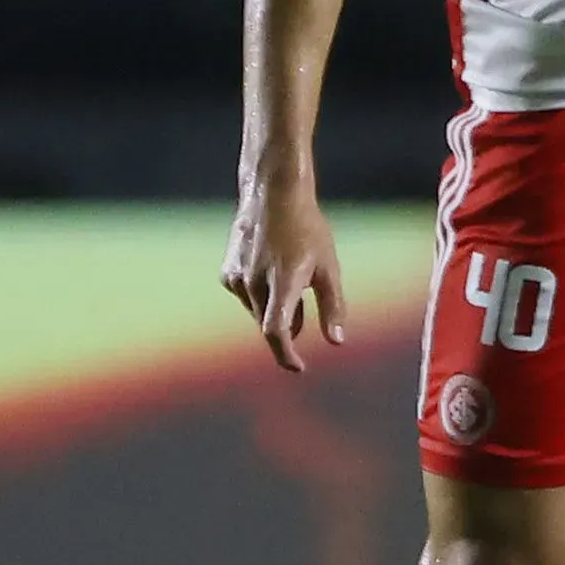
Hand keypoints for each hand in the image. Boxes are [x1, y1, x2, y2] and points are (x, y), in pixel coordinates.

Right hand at [222, 180, 346, 371]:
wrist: (272, 197)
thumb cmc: (308, 231)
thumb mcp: (329, 268)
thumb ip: (332, 307)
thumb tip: (337, 342)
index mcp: (283, 280)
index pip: (277, 329)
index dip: (286, 354)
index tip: (298, 367)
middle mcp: (255, 281)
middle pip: (270, 324)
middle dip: (287, 331)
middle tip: (303, 325)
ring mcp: (237, 277)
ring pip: (258, 312)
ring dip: (275, 312)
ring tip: (293, 286)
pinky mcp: (227, 273)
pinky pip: (247, 299)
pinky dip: (261, 299)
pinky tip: (272, 276)